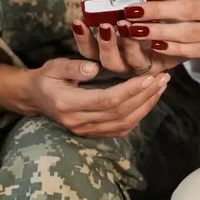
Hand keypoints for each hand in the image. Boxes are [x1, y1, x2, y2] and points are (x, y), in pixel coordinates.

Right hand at [27, 58, 170, 137]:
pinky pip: (121, 129)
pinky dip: (139, 115)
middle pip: (120, 113)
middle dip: (145, 95)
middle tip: (163, 78)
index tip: (150, 76)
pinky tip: (149, 100)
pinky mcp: (93, 133)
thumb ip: (73, 67)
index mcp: (68, 104)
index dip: (131, 89)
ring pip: (124, 123)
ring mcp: (86, 130)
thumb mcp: (55, 66)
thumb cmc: (47, 77)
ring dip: (146, 106)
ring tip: (161, 87)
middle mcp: (79, 122)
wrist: (36, 98)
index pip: (107, 100)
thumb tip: (95, 67)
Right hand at [73, 0, 182, 75]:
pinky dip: (146, 48)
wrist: (185, 27)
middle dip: (103, 44)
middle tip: (105, 26)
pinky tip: (148, 34)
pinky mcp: (159, 66)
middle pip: (105, 61)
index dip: (82, 37)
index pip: (89, 48)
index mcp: (111, 48)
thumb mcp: (135, 5)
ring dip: (125, 45)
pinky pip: (149, 63)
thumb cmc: (153, 16)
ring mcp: (140, 66)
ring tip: (126, 26)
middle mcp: (123, 61)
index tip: (78, 21)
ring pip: (127, 63)